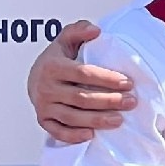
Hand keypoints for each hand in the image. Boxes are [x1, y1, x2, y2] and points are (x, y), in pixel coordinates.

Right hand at [29, 19, 132, 143]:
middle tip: (131, 102)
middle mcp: (46, 87)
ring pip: (72, 116)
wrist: (34, 77)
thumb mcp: (65, 40)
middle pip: (81, 97)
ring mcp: (44, 105)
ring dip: (97, 120)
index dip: (107, 79)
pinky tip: (92, 134)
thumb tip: (96, 30)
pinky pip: (58, 131)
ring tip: (119, 120)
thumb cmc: (56, 59)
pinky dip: (74, 135)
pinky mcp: (43, 120)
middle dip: (108, 101)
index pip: (84, 73)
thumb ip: (79, 30)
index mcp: (52, 66)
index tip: (128, 83)